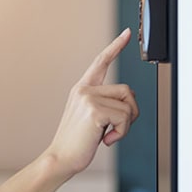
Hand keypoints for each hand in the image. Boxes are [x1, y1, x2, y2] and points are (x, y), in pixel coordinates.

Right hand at [45, 28, 139, 177]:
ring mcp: (88, 98)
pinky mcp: (94, 110)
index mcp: (82, 89)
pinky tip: (105, 140)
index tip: (127, 33)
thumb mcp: (91, 118)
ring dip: (125, 125)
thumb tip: (129, 98)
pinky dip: (121, 133)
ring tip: (108, 134)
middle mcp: (84, 90)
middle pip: (127, 91)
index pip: (101, 62)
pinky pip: (124, 118)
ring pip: (128, 105)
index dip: (115, 46)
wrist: (60, 158)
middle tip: (117, 129)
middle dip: (131, 113)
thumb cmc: (76, 142)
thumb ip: (105, 103)